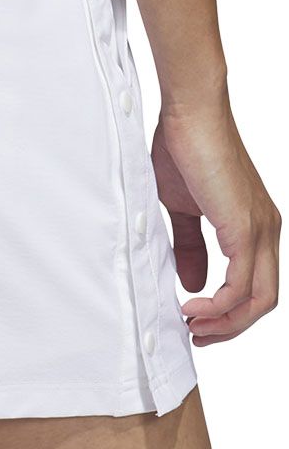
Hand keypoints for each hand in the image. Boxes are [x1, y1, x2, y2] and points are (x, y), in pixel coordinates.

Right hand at [151, 97, 279, 345]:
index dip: (228, 312)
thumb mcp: (181, 207)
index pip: (255, 286)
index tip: (195, 320)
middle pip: (263, 301)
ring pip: (258, 299)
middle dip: (229, 327)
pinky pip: (241, 284)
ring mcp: (260, 230)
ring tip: (191, 324)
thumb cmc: (183, 150)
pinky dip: (219, 304)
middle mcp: (266, 232)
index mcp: (254, 226)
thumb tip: (192, 282)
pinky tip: (192, 304)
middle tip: (195, 334)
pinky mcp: (245, 227)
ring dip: (225, 322)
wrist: (190, 114)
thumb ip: (191, 245)